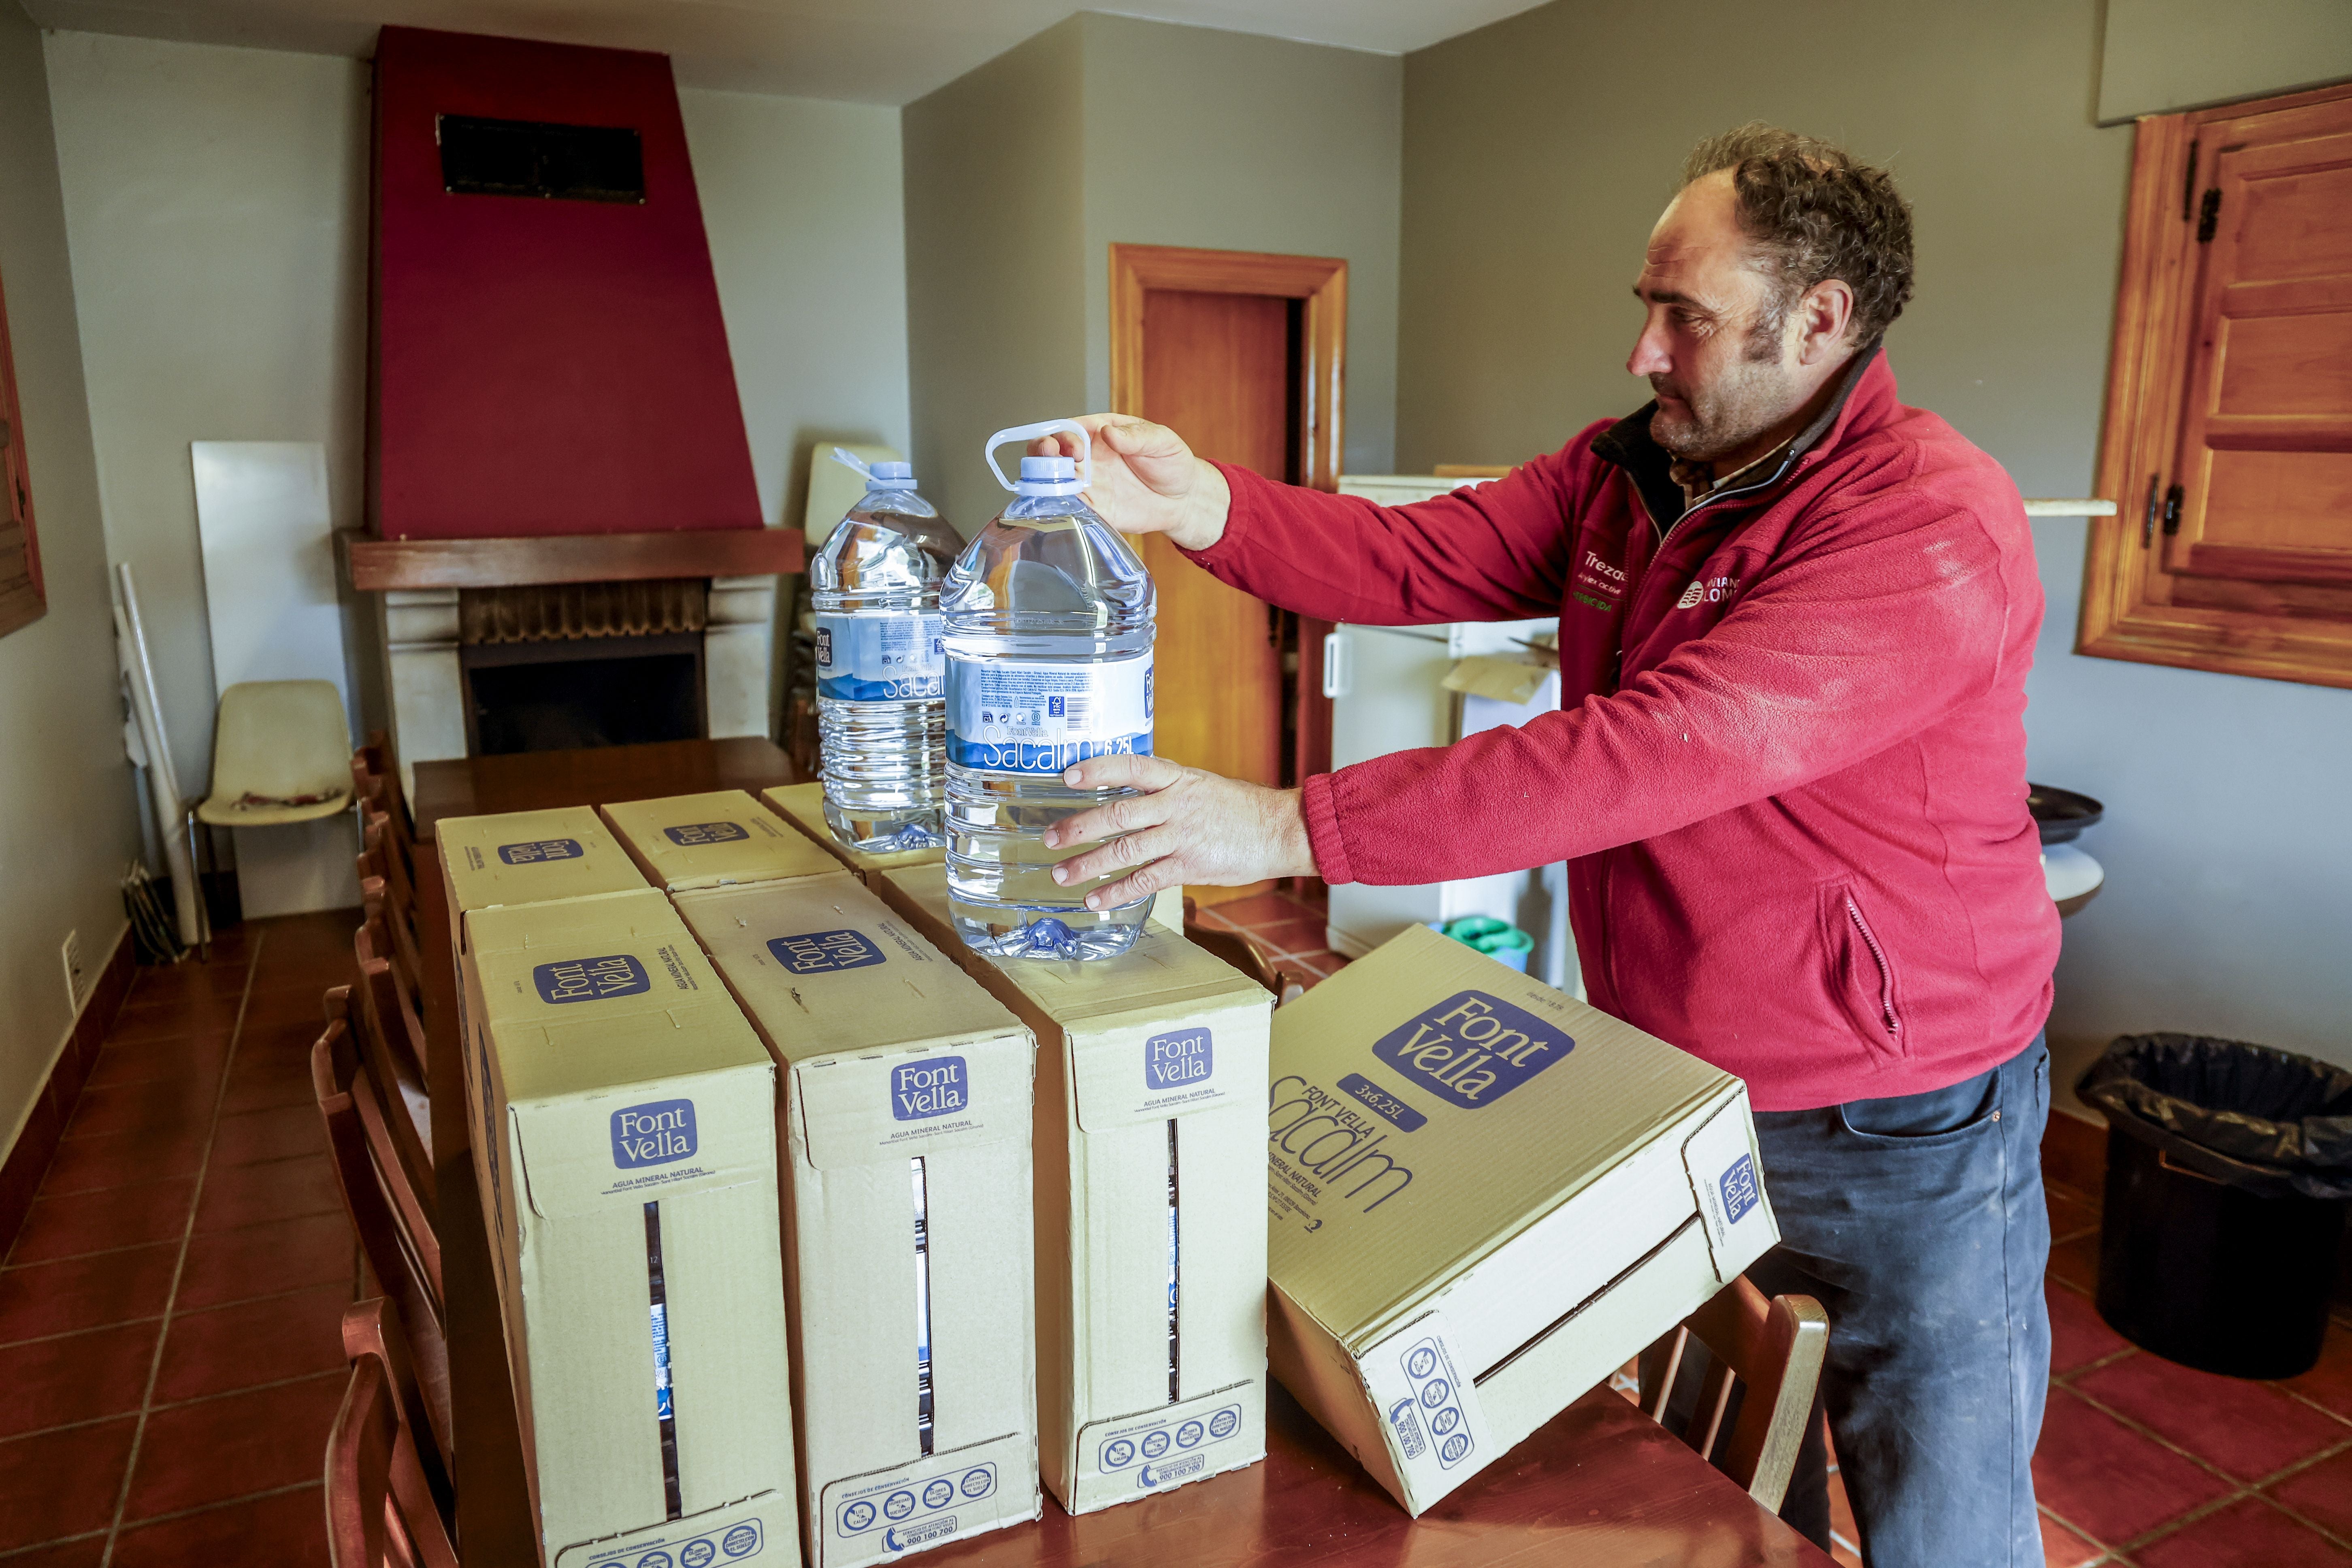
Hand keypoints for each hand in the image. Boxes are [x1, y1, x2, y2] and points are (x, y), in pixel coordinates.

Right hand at [1031, 416, 1231, 551]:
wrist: (1184, 499)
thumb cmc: (1172, 462)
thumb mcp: (1161, 441)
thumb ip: (1135, 436)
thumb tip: (1108, 432)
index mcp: (1099, 433)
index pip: (1069, 429)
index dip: (1063, 436)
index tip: (1075, 448)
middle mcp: (1087, 457)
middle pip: (1051, 452)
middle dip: (1042, 453)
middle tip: (1049, 458)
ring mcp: (1088, 484)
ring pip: (1052, 480)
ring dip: (1044, 481)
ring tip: (1050, 485)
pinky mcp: (1093, 509)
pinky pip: (1068, 507)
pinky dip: (1058, 507)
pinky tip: (1059, 507)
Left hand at [1041, 754, 1315, 907]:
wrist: (1282, 830)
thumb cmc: (1241, 809)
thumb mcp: (1201, 786)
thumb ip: (1166, 791)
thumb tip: (1129, 797)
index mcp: (1178, 778)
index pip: (1131, 766)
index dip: (1098, 770)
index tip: (1068, 775)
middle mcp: (1177, 804)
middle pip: (1118, 813)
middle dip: (1079, 827)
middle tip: (1050, 839)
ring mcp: (1183, 835)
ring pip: (1126, 850)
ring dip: (1089, 864)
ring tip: (1061, 875)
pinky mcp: (1192, 865)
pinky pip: (1146, 880)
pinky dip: (1118, 890)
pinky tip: (1097, 898)